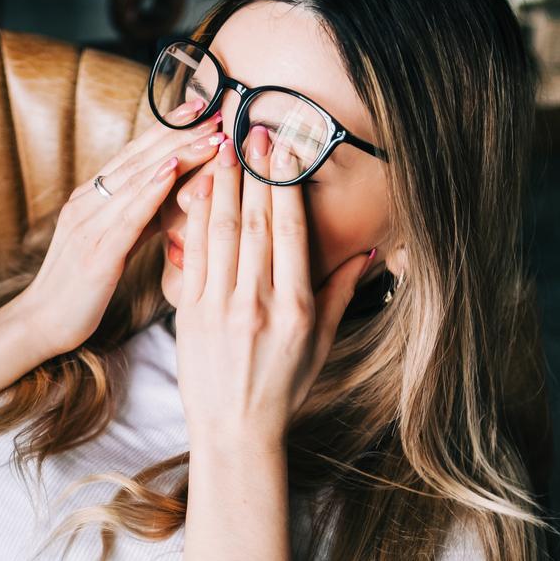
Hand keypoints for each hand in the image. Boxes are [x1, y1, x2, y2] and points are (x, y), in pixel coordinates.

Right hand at [16, 98, 227, 359]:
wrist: (41, 324)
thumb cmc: (80, 288)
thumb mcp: (112, 244)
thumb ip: (138, 218)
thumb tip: (173, 196)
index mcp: (90, 200)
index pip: (134, 155)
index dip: (166, 129)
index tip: (198, 108)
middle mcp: (87, 203)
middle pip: (139, 159)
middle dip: (178, 132)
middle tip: (214, 110)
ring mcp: (88, 225)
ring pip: (138, 180)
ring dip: (177, 154)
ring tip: (210, 135)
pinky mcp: (95, 252)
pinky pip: (127, 215)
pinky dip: (151, 189)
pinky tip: (173, 171)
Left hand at [175, 125, 375, 450]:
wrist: (234, 432)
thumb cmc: (282, 389)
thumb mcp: (323, 345)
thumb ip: (341, 295)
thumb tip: (368, 255)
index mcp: (296, 309)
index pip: (291, 234)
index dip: (286, 187)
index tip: (283, 149)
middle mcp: (259, 305)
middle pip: (257, 226)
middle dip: (255, 174)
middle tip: (253, 129)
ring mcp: (221, 309)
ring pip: (222, 235)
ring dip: (223, 186)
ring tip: (223, 147)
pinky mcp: (191, 315)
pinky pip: (193, 258)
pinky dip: (194, 221)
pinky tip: (197, 190)